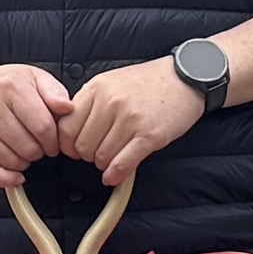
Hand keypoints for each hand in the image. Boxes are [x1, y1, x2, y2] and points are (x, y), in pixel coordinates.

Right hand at [0, 61, 73, 193]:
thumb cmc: (1, 85)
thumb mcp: (33, 77)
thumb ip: (54, 91)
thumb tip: (68, 108)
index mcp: (10, 87)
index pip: (43, 126)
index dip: (54, 140)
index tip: (53, 142)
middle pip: (27, 147)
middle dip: (39, 152)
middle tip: (38, 146)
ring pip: (10, 161)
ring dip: (23, 162)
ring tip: (22, 150)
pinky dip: (5, 179)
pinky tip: (15, 176)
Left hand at [60, 56, 213, 182]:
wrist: (186, 77)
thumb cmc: (148, 82)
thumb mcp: (111, 81)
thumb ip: (89, 102)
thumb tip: (69, 131)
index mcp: (97, 88)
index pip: (67, 126)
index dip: (67, 144)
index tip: (73, 149)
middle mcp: (111, 103)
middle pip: (82, 146)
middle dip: (87, 156)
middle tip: (97, 153)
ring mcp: (131, 120)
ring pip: (101, 157)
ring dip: (104, 164)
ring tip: (112, 157)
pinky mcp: (149, 136)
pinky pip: (122, 164)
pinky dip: (115, 175)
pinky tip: (113, 176)